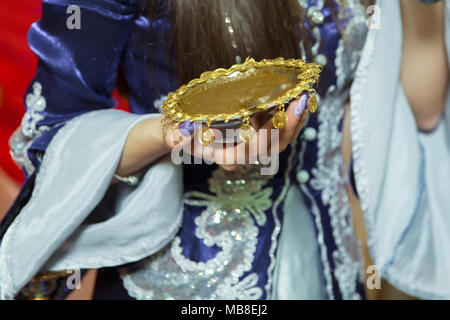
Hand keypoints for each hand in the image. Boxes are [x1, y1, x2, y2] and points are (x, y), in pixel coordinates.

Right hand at [165, 93, 310, 170]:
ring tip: (306, 97)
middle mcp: (243, 154)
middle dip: (289, 125)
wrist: (182, 135)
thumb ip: (175, 136)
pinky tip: (297, 98)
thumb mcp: (172, 134)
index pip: (249, 152)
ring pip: (281, 140)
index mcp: (225, 156)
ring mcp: (253, 145)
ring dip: (295, 121)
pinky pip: (279, 130)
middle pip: (272, 148)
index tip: (278, 114)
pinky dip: (290, 116)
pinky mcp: (258, 133)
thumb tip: (183, 131)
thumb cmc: (178, 134)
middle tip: (302, 100)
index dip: (266, 136)